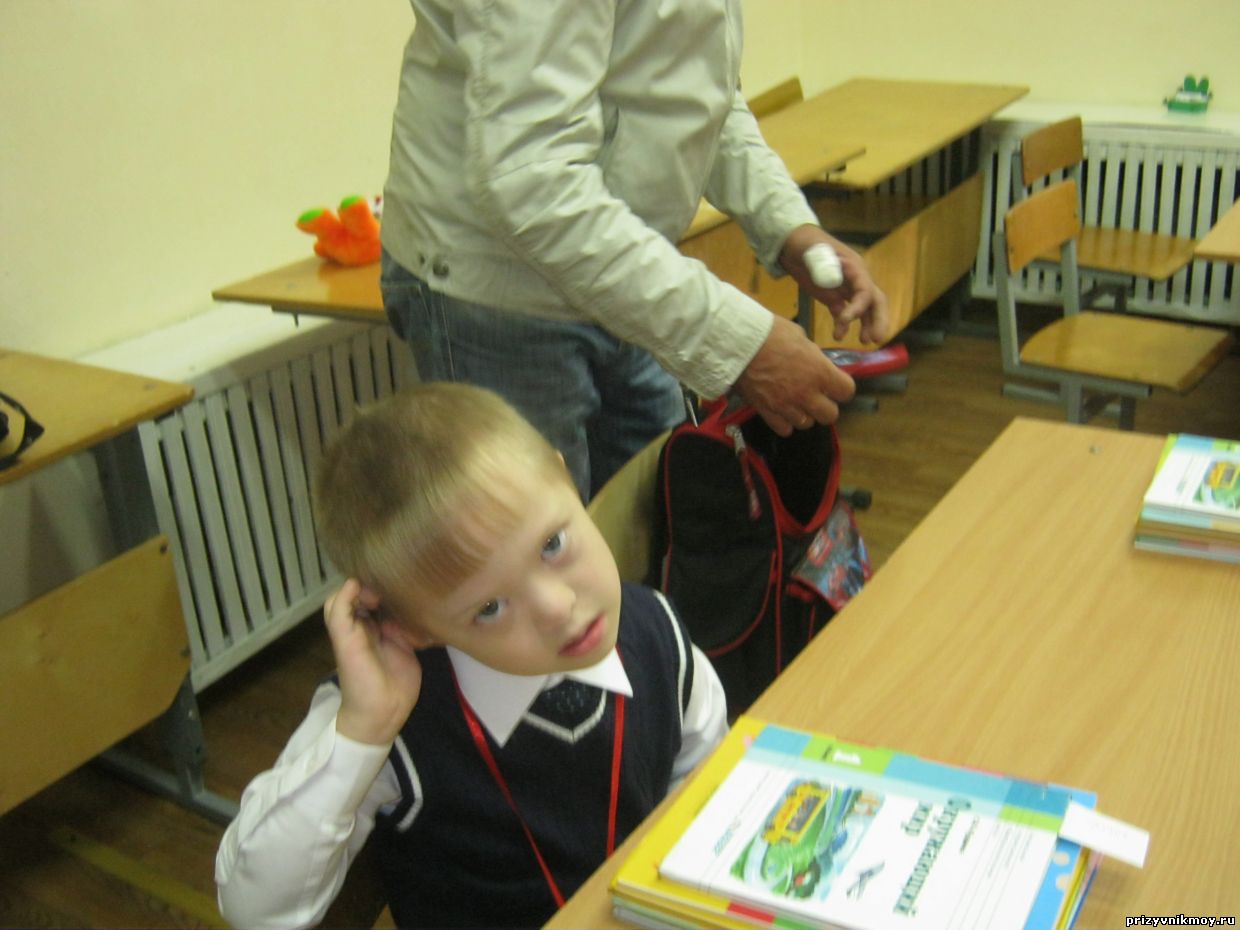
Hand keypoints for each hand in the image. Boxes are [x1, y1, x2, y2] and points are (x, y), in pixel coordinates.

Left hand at [324, 578, 424, 745]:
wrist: (381, 711)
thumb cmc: (358, 677)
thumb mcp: (344, 644)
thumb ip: (342, 613)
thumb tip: (352, 581)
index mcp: (349, 624)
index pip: (350, 592)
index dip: (360, 586)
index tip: (375, 589)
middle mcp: (369, 625)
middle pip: (374, 595)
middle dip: (384, 588)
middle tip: (396, 590)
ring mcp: (389, 632)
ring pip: (394, 605)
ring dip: (401, 599)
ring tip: (412, 594)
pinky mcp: (407, 642)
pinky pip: (411, 621)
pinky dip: (417, 614)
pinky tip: (424, 610)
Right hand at [734, 315, 855, 435]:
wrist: (738, 344)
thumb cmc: (770, 333)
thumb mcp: (800, 336)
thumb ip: (812, 356)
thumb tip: (814, 362)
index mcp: (820, 372)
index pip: (847, 391)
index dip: (841, 387)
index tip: (834, 383)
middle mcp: (807, 394)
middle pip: (830, 415)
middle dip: (826, 406)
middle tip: (816, 395)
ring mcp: (787, 406)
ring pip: (807, 424)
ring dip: (804, 414)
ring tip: (796, 402)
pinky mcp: (767, 413)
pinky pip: (784, 429)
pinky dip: (785, 422)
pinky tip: (781, 410)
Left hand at [779, 224, 889, 343]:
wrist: (792, 245)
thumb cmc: (805, 244)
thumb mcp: (814, 250)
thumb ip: (823, 264)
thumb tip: (834, 279)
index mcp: (854, 268)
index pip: (865, 290)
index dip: (859, 307)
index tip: (844, 319)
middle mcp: (855, 280)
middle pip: (875, 301)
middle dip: (879, 319)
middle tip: (877, 339)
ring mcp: (846, 290)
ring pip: (864, 310)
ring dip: (866, 325)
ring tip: (865, 342)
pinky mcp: (834, 298)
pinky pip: (844, 314)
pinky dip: (844, 326)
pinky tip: (838, 336)